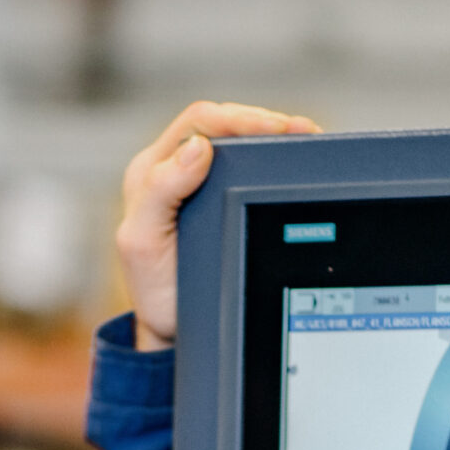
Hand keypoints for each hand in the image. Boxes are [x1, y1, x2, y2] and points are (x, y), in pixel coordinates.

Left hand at [117, 101, 321, 350]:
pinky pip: (250, 168)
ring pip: (240, 142)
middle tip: (302, 132)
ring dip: (274, 137)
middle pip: (223, 125)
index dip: (238, 119)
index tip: (275, 129)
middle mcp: (174, 170)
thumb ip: (160, 192)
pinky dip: (276, 160)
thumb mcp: (143, 243)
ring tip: (306, 139)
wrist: (177, 331)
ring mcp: (199, 184)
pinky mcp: (222, 201)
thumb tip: (198, 149)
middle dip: (265, 122)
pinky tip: (297, 161)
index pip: (198, 123)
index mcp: (151, 172)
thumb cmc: (158, 294)